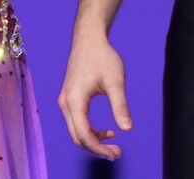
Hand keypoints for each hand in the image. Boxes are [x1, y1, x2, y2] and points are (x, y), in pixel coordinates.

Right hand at [58, 30, 131, 160]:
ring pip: (76, 132)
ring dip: (93, 141)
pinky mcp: (69, 99)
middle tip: (117, 153)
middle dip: (96, 149)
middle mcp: (65, 104)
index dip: (99, 149)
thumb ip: (120, 106)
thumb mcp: (115, 81)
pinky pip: (76, 123)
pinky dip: (90, 131)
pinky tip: (106, 130)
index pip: (84, 135)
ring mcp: (65, 101)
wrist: (89, 40)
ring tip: (114, 143)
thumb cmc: (102, 57)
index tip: (116, 153)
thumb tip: (127, 129)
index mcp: (75, 101)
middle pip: (77, 137)